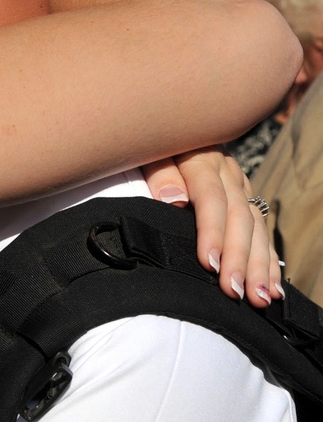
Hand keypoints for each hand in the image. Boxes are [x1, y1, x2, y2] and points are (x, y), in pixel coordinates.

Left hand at [142, 149, 281, 306]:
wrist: (172, 123)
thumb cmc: (151, 143)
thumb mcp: (149, 150)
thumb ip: (160, 172)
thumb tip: (174, 200)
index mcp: (203, 158)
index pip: (211, 198)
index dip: (212, 232)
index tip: (210, 263)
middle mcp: (228, 173)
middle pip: (239, 217)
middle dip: (239, 257)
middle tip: (234, 291)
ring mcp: (240, 185)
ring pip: (256, 226)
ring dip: (259, 265)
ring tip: (259, 298)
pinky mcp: (245, 197)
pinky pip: (262, 231)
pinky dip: (268, 261)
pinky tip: (273, 288)